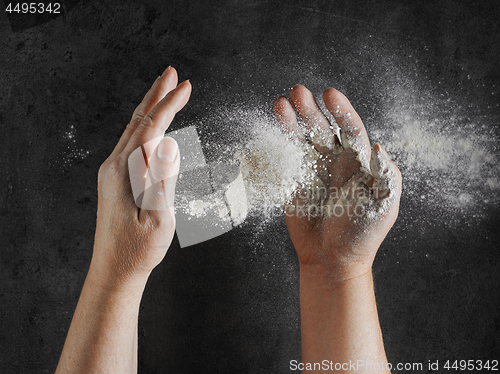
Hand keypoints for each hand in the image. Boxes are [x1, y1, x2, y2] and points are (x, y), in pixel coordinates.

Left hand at [90, 67, 190, 286]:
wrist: (114, 271)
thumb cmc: (138, 249)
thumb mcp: (158, 217)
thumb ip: (163, 179)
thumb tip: (170, 144)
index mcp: (124, 172)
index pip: (150, 128)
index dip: (169, 104)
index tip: (185, 86)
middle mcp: (114, 166)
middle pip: (137, 121)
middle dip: (156, 94)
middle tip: (172, 73)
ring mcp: (112, 173)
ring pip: (133, 131)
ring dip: (151, 108)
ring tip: (165, 91)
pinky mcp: (115, 181)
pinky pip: (131, 144)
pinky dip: (146, 127)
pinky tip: (153, 127)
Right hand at [273, 85, 401, 281]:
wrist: (332, 259)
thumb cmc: (362, 234)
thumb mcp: (382, 206)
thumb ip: (384, 177)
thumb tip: (379, 148)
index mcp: (359, 162)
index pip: (351, 129)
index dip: (341, 111)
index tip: (330, 95)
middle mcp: (336, 161)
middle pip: (323, 128)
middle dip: (311, 110)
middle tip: (298, 92)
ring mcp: (313, 170)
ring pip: (301, 139)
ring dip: (291, 120)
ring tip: (281, 103)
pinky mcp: (294, 182)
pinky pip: (286, 158)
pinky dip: (278, 143)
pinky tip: (272, 129)